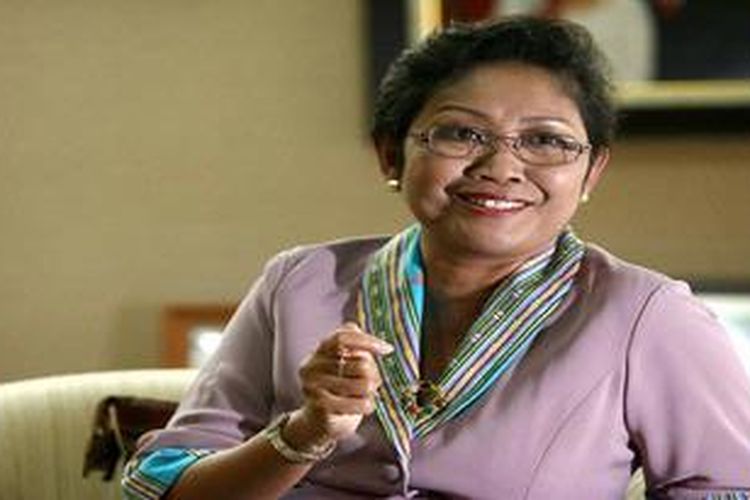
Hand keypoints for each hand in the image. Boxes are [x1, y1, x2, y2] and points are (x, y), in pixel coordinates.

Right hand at [286, 323, 392, 448]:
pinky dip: (368, 406)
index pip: (343, 337)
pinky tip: (364, 407)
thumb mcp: (347, 363)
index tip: (388, 349)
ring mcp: (313, 386)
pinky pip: (360, 403)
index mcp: (319, 350)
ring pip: (364, 385)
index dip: (367, 341)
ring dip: (372, 393)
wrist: (319, 423)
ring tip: (365, 396)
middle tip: (372, 384)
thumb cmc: (339, 389)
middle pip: (361, 364)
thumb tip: (382, 346)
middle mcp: (311, 365)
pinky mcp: (320, 406)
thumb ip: (358, 348)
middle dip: (374, 375)